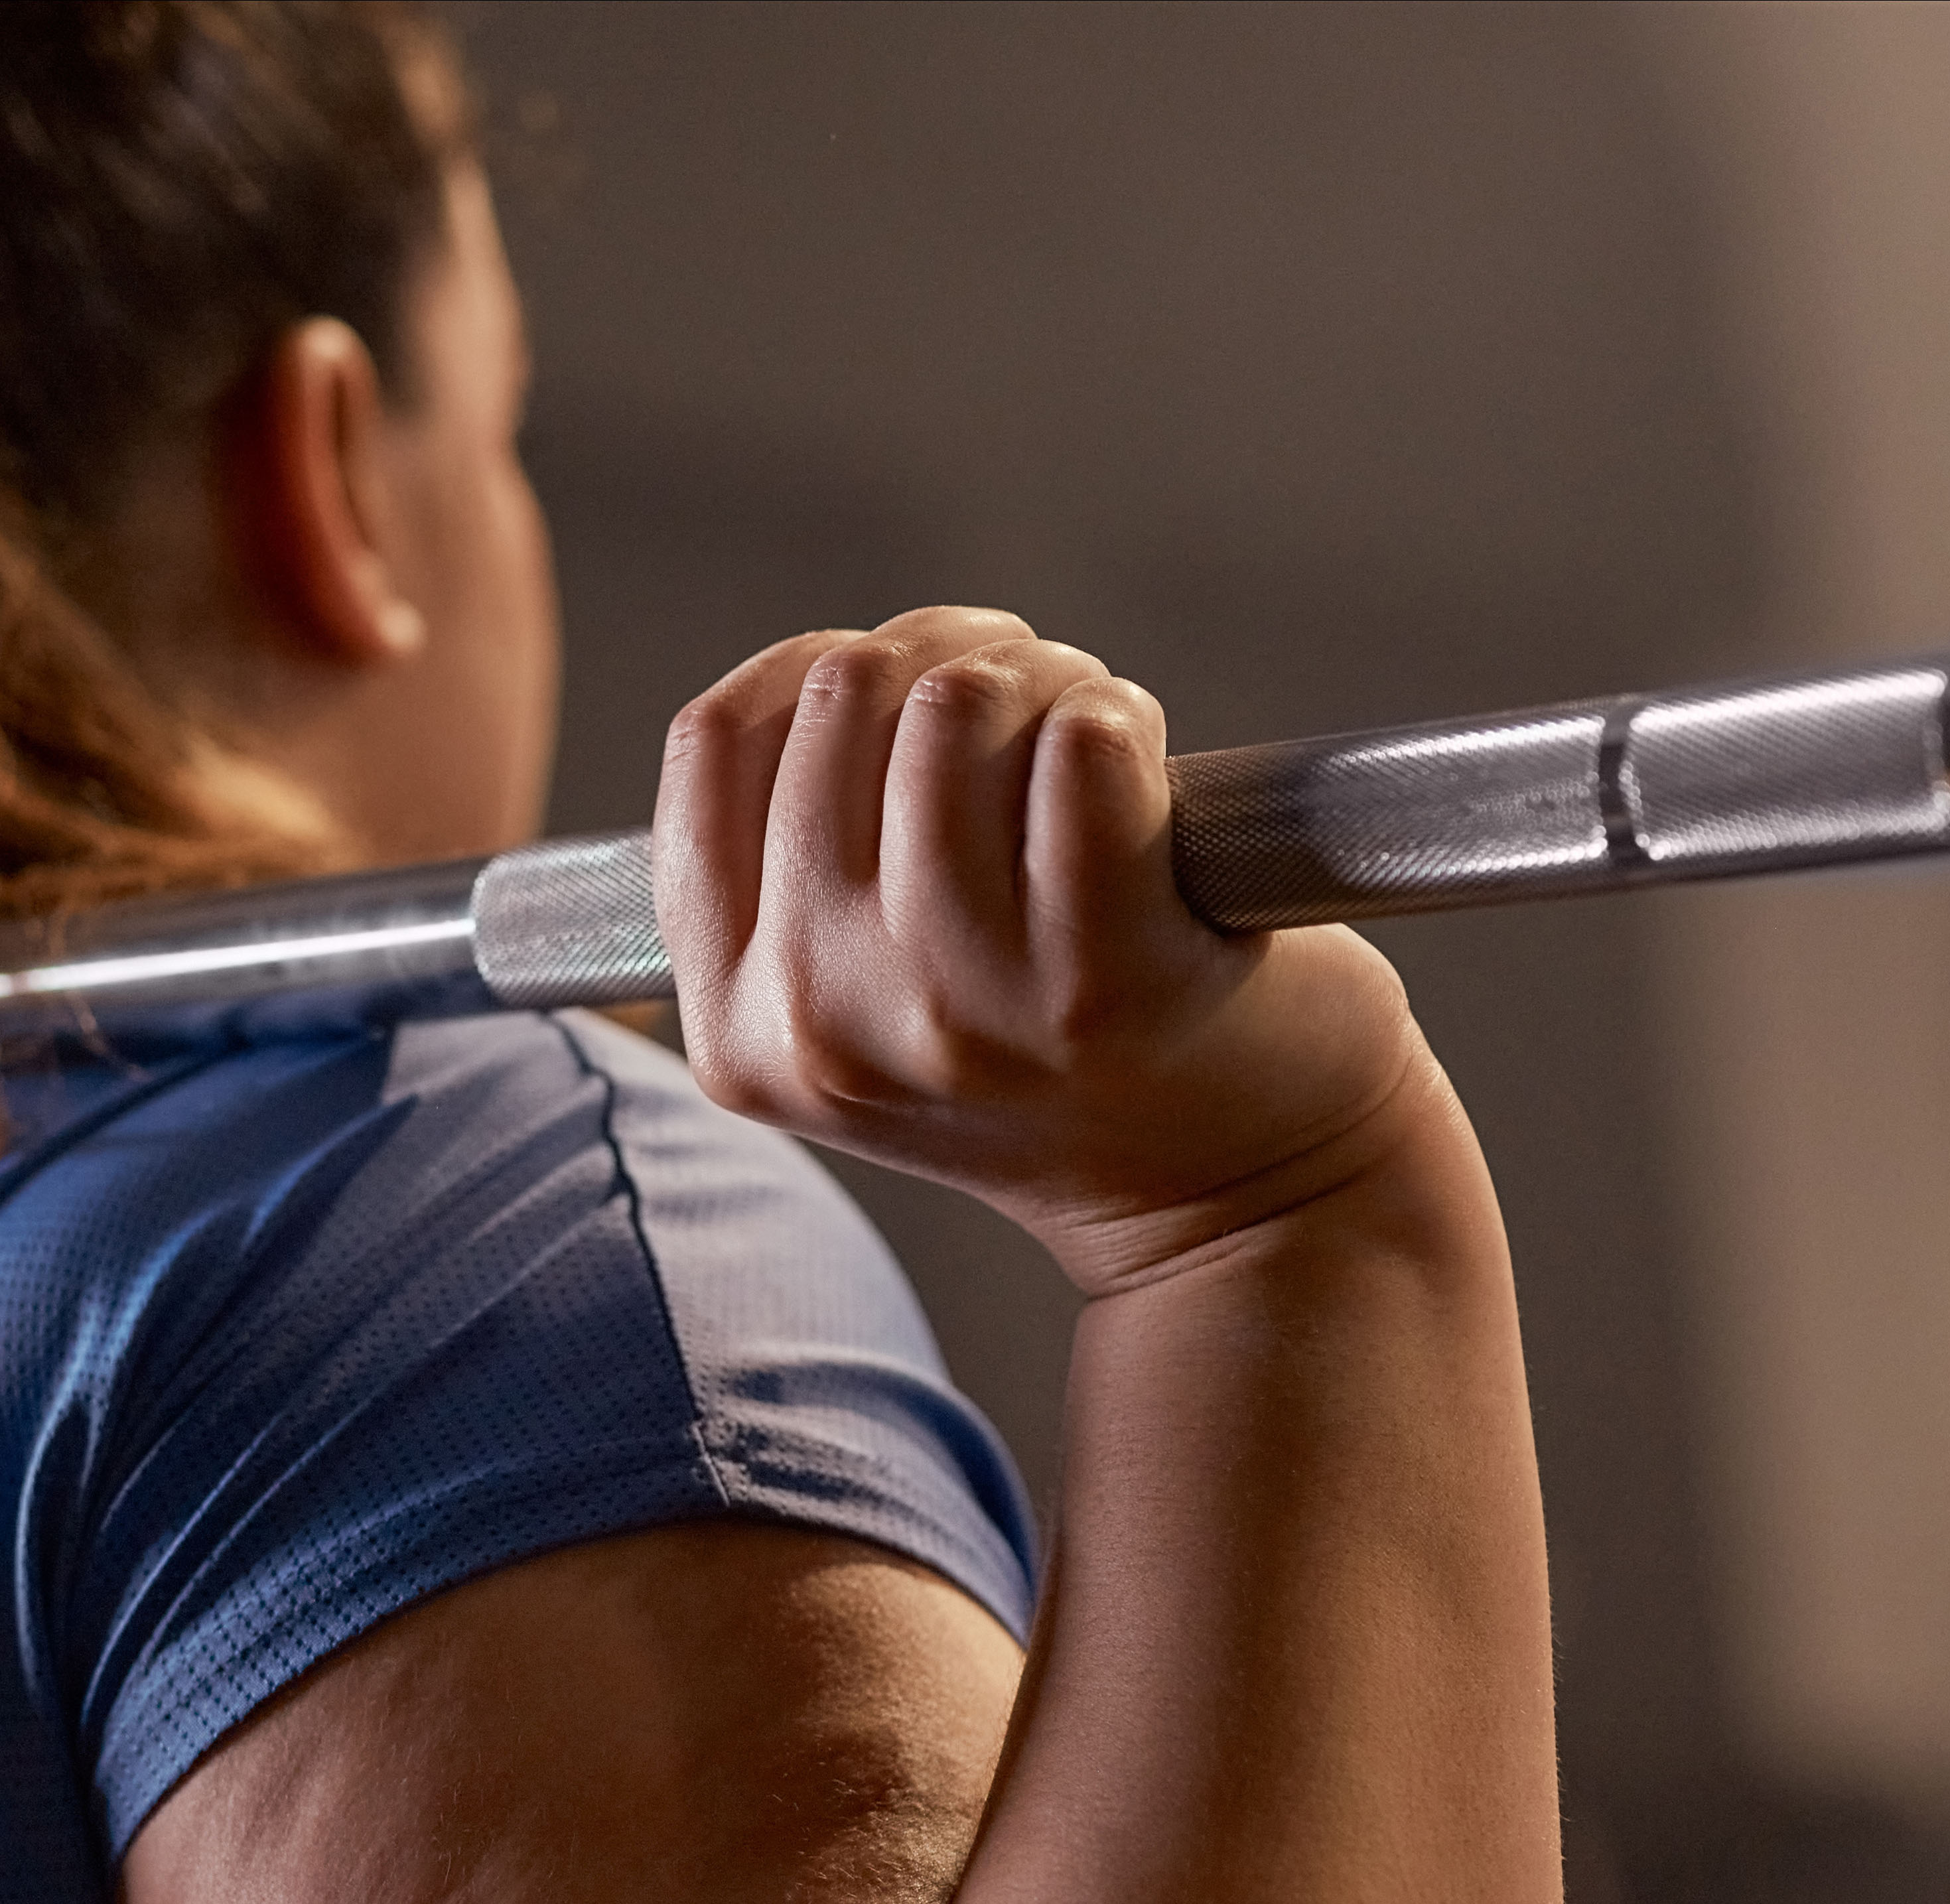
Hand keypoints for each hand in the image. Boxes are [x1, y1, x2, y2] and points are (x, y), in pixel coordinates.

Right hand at [654, 608, 1449, 1292]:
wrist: (1234, 1202)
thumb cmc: (1059, 1065)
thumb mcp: (862, 1010)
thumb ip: (796, 874)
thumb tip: (820, 674)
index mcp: (742, 1026)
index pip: (714, 742)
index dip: (818, 666)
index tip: (906, 690)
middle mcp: (826, 1020)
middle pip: (842, 700)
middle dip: (949, 656)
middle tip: (1029, 709)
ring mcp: (958, 1005)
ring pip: (956, 705)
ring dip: (1043, 680)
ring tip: (1089, 735)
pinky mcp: (1103, 979)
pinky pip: (1084, 749)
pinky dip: (1124, 723)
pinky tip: (1147, 775)